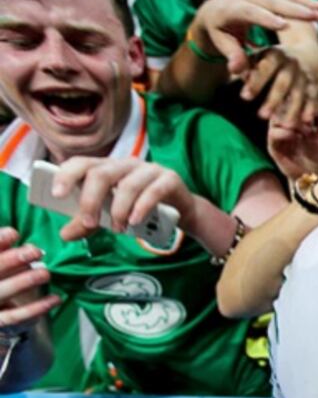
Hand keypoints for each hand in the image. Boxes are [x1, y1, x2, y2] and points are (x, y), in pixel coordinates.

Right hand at [0, 228, 59, 330]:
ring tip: (45, 273)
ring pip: (2, 292)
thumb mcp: (1, 263)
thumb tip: (12, 233)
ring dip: (24, 282)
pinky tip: (55, 299)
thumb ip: (3, 248)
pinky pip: (16, 317)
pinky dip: (36, 308)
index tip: (14, 233)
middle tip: (36, 251)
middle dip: (12, 260)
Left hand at [51, 157, 198, 240]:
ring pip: (127, 185)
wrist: (181, 212)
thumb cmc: (141, 210)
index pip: (82, 163)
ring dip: (118, 210)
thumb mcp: (110, 217)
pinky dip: (141, 208)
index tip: (57, 194)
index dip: (66, 175)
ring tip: (117, 229)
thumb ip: (88, 223)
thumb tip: (65, 234)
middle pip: (101, 174)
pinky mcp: (170, 179)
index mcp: (108, 168)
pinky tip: (135, 221)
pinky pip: (153, 191)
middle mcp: (127, 164)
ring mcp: (150, 169)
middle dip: (91, 201)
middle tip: (89, 223)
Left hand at [189, 0, 317, 74]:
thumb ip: (232, 56)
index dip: (265, 17)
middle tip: (313, 16)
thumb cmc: (219, 32)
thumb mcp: (221, 44)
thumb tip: (237, 70)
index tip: (283, 26)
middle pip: (271, 0)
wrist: (214, 10)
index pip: (249, 11)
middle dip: (293, 8)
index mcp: (231, 9)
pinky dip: (305, 0)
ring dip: (304, 2)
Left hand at [240, 43, 317, 126]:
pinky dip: (311, 109)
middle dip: (273, 100)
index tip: (244, 97)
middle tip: (261, 116)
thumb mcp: (259, 56)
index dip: (256, 82)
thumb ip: (244, 64)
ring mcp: (305, 76)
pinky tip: (306, 121)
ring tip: (286, 126)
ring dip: (293, 109)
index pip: (265, 68)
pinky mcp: (315, 86)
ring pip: (299, 93)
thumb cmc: (273, 60)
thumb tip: (233, 69)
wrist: (306, 55)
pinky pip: (314, 98)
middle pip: (283, 83)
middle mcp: (293, 64)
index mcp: (276, 55)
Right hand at [268, 101, 317, 182]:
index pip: (293, 101)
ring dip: (289, 118)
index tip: (312, 95)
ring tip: (303, 123)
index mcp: (294, 119)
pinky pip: (273, 134)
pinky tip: (295, 134)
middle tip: (305, 106)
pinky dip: (284, 132)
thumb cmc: (317, 154)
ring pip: (276, 118)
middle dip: (293, 105)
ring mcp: (276, 134)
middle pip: (282, 107)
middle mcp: (282, 124)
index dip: (301, 97)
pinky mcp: (272, 146)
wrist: (311, 175)